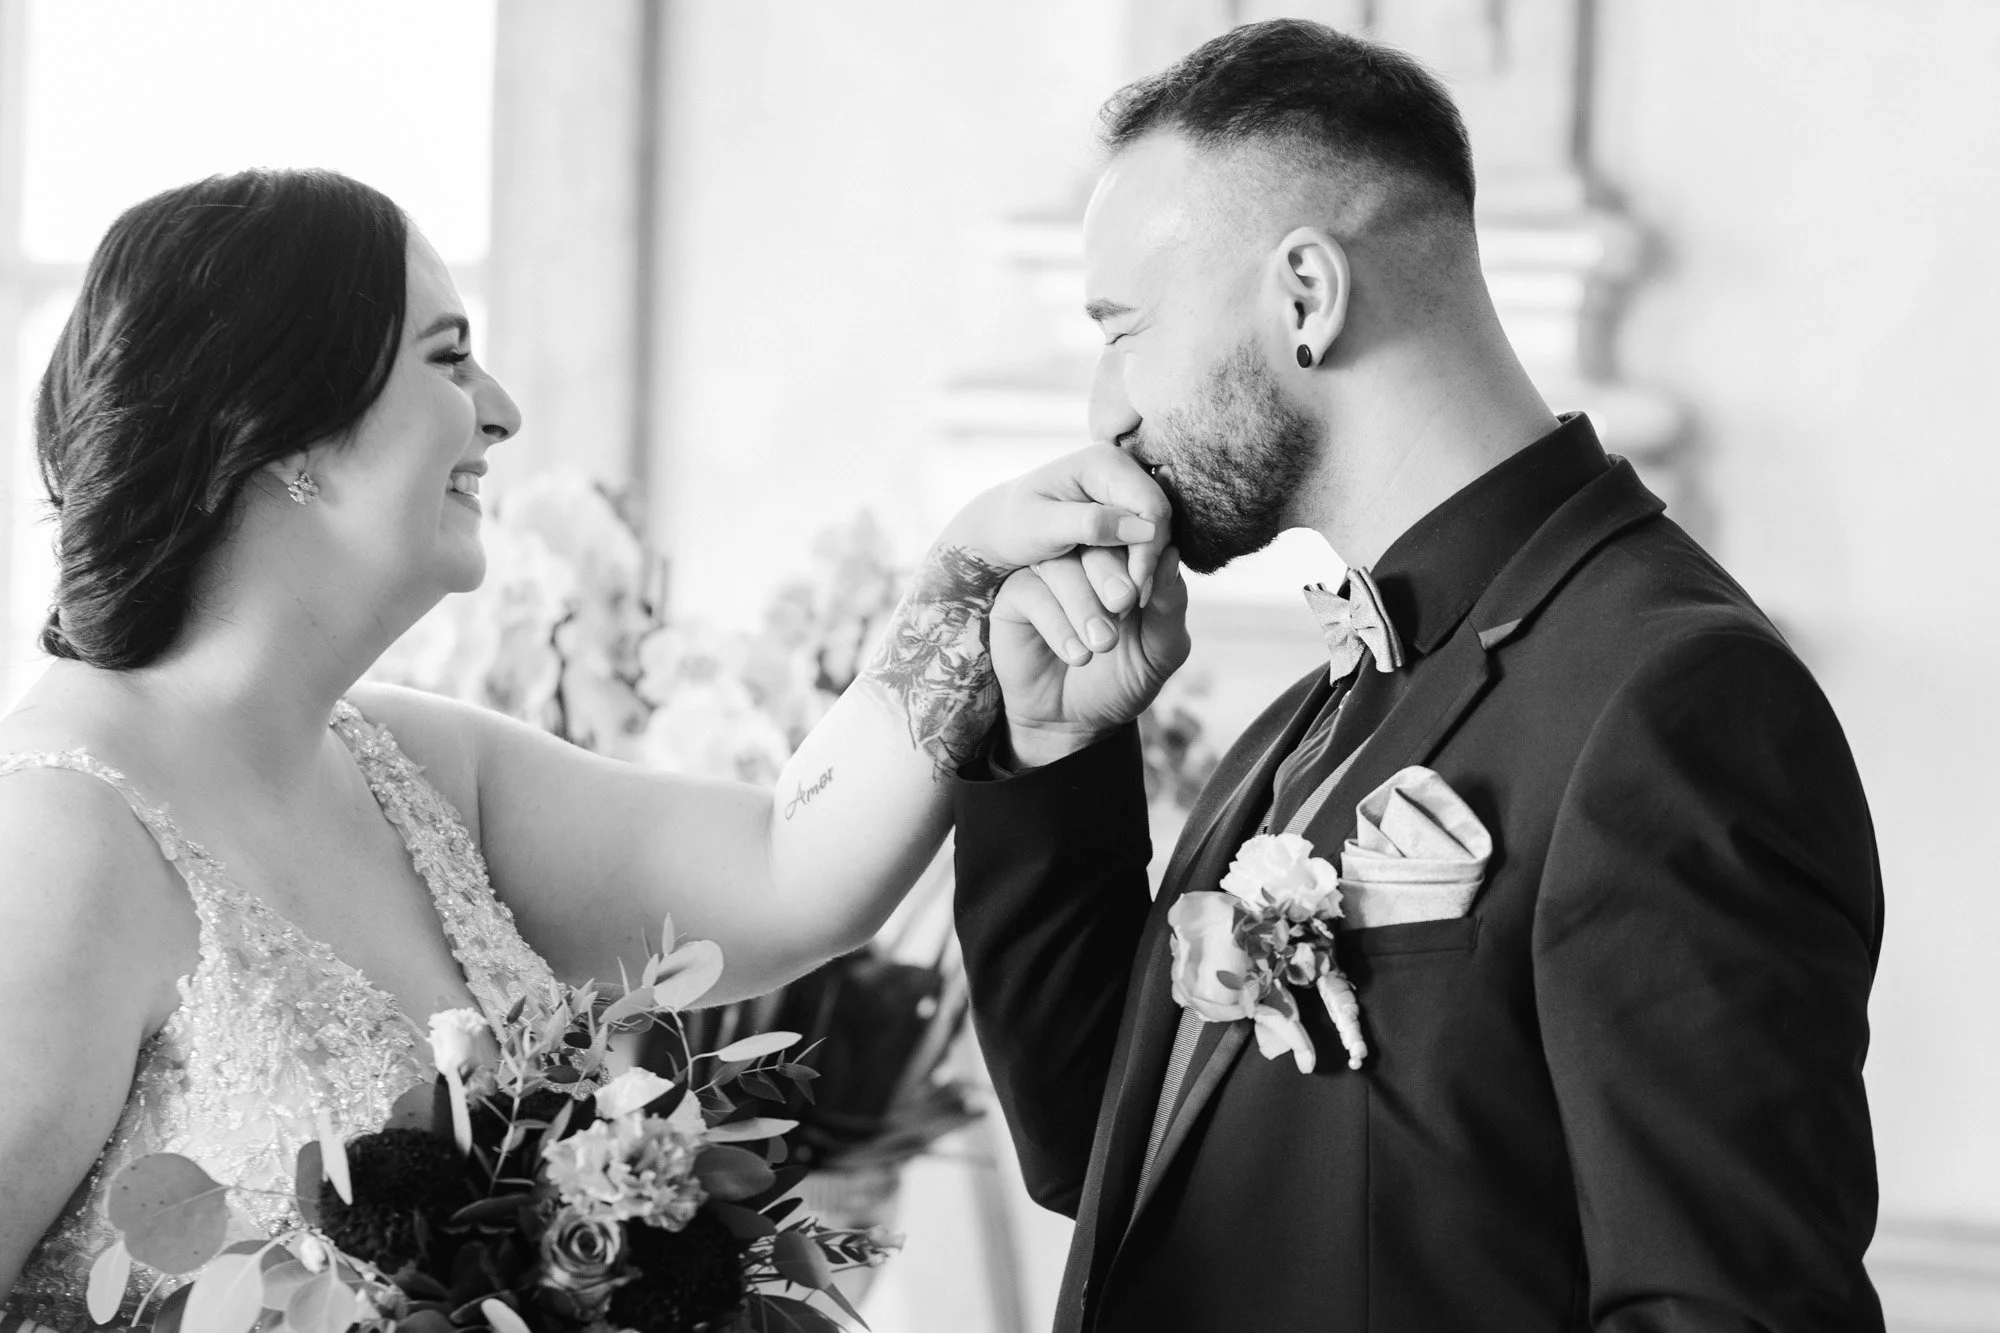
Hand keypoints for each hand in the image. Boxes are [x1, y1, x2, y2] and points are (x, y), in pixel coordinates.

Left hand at [938, 444, 1171, 598]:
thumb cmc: (1012, 524)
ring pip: (1154, 533)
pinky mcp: (1124, 510)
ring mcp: (1124, 489)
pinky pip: (1144, 539)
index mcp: (1103, 461)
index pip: (1150, 505)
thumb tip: (1143, 529)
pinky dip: (1137, 565)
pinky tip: (1126, 590)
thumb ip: (1089, 524)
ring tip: (1127, 602)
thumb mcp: (1042, 527)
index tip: (1134, 588)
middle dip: (1147, 562)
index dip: (1149, 548)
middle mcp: (1121, 468)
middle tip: (1132, 602)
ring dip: (1143, 568)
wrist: (1000, 528)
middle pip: (1159, 519)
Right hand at [990, 545, 1190, 766]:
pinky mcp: (1016, 597)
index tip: (1148, 592)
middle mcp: (1086, 560)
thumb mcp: (1159, 651)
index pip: (1136, 536)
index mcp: (1126, 563)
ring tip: (1102, 644)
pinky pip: (1032, 593)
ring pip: (1061, 565)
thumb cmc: (1121, 680)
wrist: (1074, 723)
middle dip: (1112, 574)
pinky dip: (1057, 625)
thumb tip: (1171, 556)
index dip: (1144, 553)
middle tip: (1122, 606)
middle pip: (1095, 541)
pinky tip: (1076, 655)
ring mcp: (1048, 575)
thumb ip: (1169, 607)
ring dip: (1084, 605)